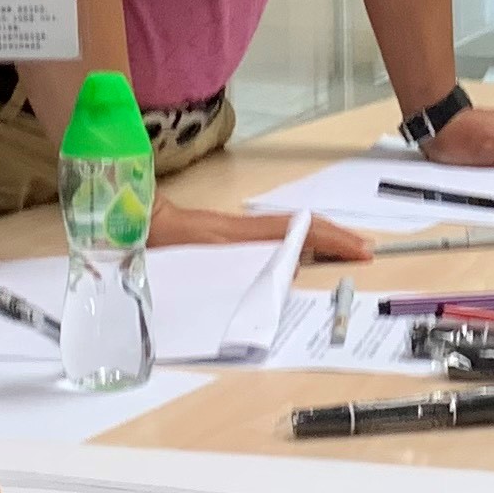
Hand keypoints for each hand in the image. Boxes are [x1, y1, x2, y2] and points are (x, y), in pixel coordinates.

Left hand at [152, 198, 373, 263]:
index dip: (330, 240)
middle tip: (367, 252)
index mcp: (237, 234)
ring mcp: (235, 230)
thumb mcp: (188, 261)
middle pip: (300, 228)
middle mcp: (242, 229)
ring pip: (288, 232)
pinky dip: (297, 244)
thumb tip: (274, 272)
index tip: (360, 250)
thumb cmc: (151, 243)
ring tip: (347, 252)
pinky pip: (271, 237)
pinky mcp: (226, 235)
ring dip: (320, 241)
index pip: (295, 232)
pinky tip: (304, 256)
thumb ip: (227, 268)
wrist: (126, 220)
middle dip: (336, 238)